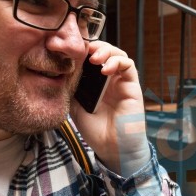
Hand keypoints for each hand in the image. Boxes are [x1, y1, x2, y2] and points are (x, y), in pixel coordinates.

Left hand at [70, 41, 150, 175]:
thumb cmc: (95, 130)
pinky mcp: (132, 86)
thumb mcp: (75, 106)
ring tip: (94, 59)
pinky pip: (128, 66)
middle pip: (105, 51)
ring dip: (106, 51)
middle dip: (94, 47)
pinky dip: (117, 62)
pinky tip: (105, 69)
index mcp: (95, 82)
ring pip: (118, 54)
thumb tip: (62, 68)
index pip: (91, 58)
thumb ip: (72, 88)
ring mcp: (121, 81)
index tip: (71, 50)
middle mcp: (109, 79)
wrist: (112, 148)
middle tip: (84, 51)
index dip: (83, 51)